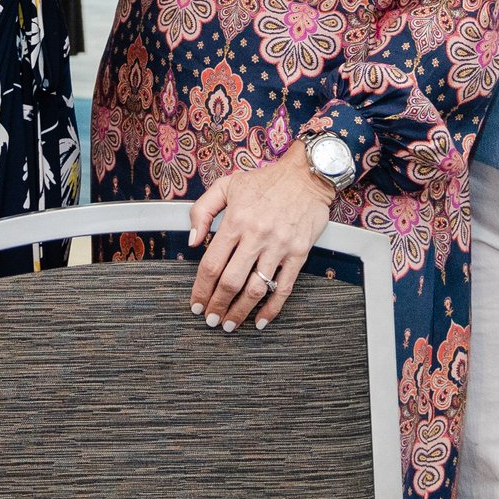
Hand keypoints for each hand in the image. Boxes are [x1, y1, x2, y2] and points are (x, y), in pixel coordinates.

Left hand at [184, 149, 334, 333]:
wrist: (306, 175)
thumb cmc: (265, 180)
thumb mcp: (226, 184)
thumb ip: (202, 210)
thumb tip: (191, 241)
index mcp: (235, 220)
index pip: (211, 264)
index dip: (201, 289)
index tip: (196, 303)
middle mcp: (256, 236)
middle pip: (231, 282)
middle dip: (217, 306)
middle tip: (211, 320)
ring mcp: (279, 246)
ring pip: (256, 288)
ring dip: (241, 311)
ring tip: (230, 324)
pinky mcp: (299, 253)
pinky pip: (284, 287)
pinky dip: (272, 308)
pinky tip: (261, 320)